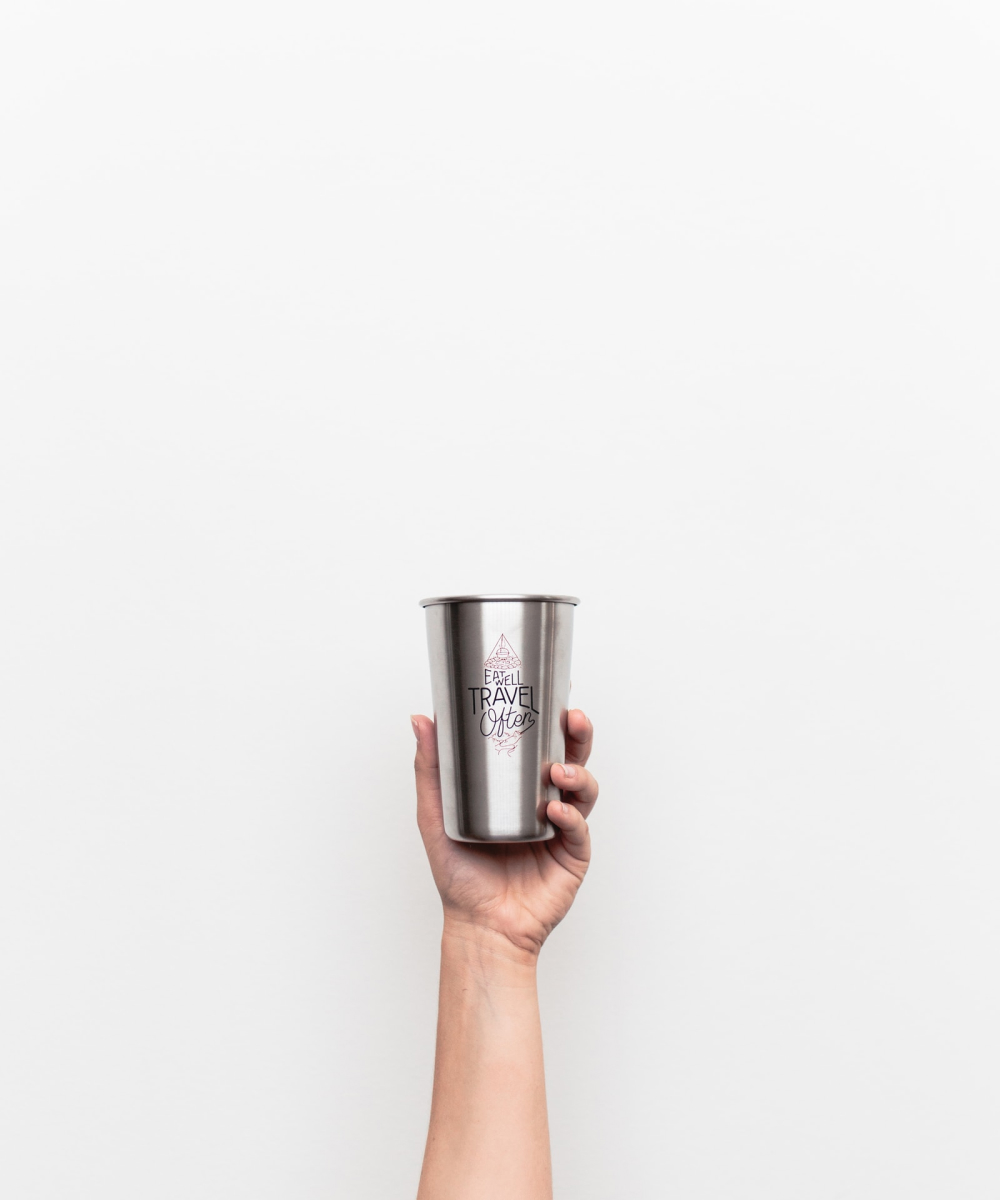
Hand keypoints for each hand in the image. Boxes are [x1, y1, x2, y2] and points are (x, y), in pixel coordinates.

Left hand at [411, 710, 597, 957]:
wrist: (479, 926)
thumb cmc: (459, 874)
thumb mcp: (437, 814)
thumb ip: (430, 768)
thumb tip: (421, 718)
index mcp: (518, 788)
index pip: (541, 743)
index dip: (552, 717)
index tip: (554, 690)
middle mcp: (545, 802)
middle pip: (572, 757)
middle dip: (578, 734)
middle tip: (571, 718)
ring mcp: (562, 828)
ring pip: (583, 788)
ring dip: (576, 772)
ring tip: (557, 772)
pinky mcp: (572, 855)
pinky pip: (578, 828)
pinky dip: (570, 817)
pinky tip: (554, 814)